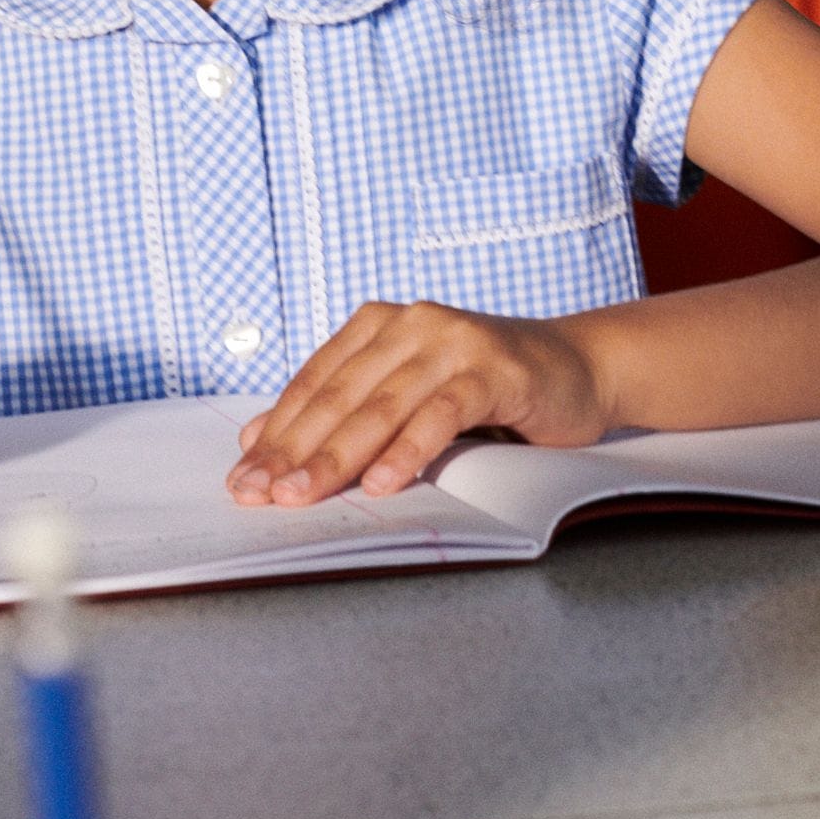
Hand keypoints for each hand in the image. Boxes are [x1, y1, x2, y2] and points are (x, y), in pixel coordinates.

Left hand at [227, 300, 608, 507]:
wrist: (577, 369)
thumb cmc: (486, 390)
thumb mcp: (407, 395)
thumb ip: (346, 410)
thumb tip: (262, 440)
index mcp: (379, 323)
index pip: (315, 382)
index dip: (275, 430)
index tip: (242, 477)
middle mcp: (411, 322)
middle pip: (340, 395)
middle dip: (293, 450)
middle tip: (259, 495)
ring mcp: (453, 341)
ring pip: (381, 405)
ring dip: (337, 456)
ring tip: (302, 495)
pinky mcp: (493, 369)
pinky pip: (440, 413)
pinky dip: (408, 451)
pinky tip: (382, 484)